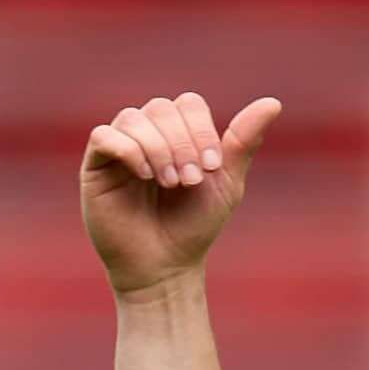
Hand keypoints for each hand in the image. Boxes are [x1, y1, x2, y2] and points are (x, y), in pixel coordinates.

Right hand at [81, 90, 279, 296]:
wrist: (165, 266)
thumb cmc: (194, 226)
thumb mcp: (226, 183)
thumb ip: (243, 142)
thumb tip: (273, 102)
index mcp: (177, 133)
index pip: (188, 103)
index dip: (201, 129)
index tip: (211, 167)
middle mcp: (147, 133)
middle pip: (161, 107)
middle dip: (181, 142)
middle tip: (189, 180)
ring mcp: (119, 147)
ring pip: (133, 118)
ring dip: (158, 148)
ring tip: (168, 183)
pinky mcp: (95, 165)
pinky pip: (104, 136)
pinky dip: (129, 150)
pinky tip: (144, 176)